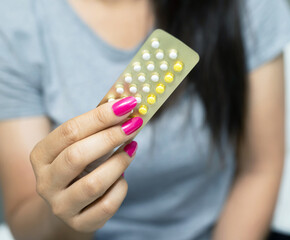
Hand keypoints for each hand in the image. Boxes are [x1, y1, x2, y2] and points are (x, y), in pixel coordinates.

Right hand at [30, 97, 140, 231]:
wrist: (68, 203)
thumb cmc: (79, 165)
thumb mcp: (81, 143)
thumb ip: (99, 124)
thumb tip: (127, 99)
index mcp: (41, 155)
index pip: (70, 131)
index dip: (101, 116)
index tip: (127, 104)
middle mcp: (45, 182)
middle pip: (78, 156)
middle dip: (111, 137)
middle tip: (134, 124)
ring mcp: (61, 205)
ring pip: (94, 184)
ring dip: (120, 162)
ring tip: (132, 149)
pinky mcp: (79, 222)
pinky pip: (107, 205)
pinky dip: (121, 188)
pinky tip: (123, 177)